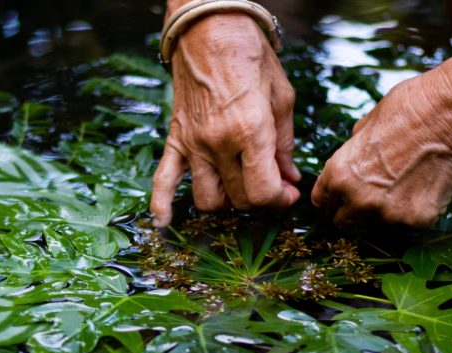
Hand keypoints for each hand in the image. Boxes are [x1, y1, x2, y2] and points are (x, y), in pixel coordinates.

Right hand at [151, 13, 300, 226]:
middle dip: (259, 201)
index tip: (288, 194)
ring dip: (226, 204)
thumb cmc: (250, 58)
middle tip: (272, 188)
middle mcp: (219, 143)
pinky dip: (161, 205)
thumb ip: (285, 144)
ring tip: (238, 190)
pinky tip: (164, 222)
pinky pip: (162, 180)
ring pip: (207, 200)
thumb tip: (289, 178)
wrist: (209, 30)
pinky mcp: (176, 140)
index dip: (279, 201)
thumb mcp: (281, 98)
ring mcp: (193, 144)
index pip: (263, 191)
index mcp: (251, 131)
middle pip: (238, 200)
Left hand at [312, 63, 451, 228]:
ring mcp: (387, 213)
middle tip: (370, 199)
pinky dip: (414, 210)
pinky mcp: (416, 220)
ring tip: (403, 185)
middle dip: (352, 213)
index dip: (330, 200)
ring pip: (376, 225)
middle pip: (343, 223)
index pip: (321, 203)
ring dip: (384, 213)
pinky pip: (408, 223)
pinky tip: (425, 187)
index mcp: (338, 176)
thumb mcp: (364, 126)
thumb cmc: (408, 109)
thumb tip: (351, 162)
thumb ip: (351, 153)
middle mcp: (357, 200)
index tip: (339, 199)